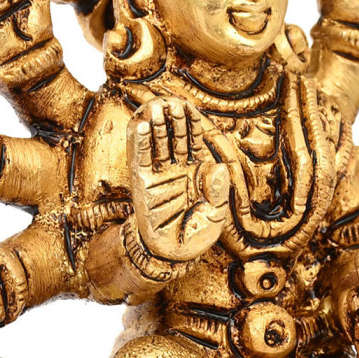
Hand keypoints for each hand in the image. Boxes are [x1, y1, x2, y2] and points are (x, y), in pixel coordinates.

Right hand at [130, 99, 232, 263]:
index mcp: (197, 172)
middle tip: (173, 102)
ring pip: (158, 144)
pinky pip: (141, 159)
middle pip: (175, 138)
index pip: (195, 143)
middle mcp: (177, 169)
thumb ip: (218, 191)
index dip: (193, 125)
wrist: (173, 254)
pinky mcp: (142, 184)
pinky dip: (140, 142)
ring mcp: (159, 175)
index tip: (191, 107)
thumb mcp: (216, 215)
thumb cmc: (196, 234)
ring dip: (157, 126)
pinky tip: (141, 126)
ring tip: (156, 107)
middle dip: (175, 120)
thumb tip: (216, 167)